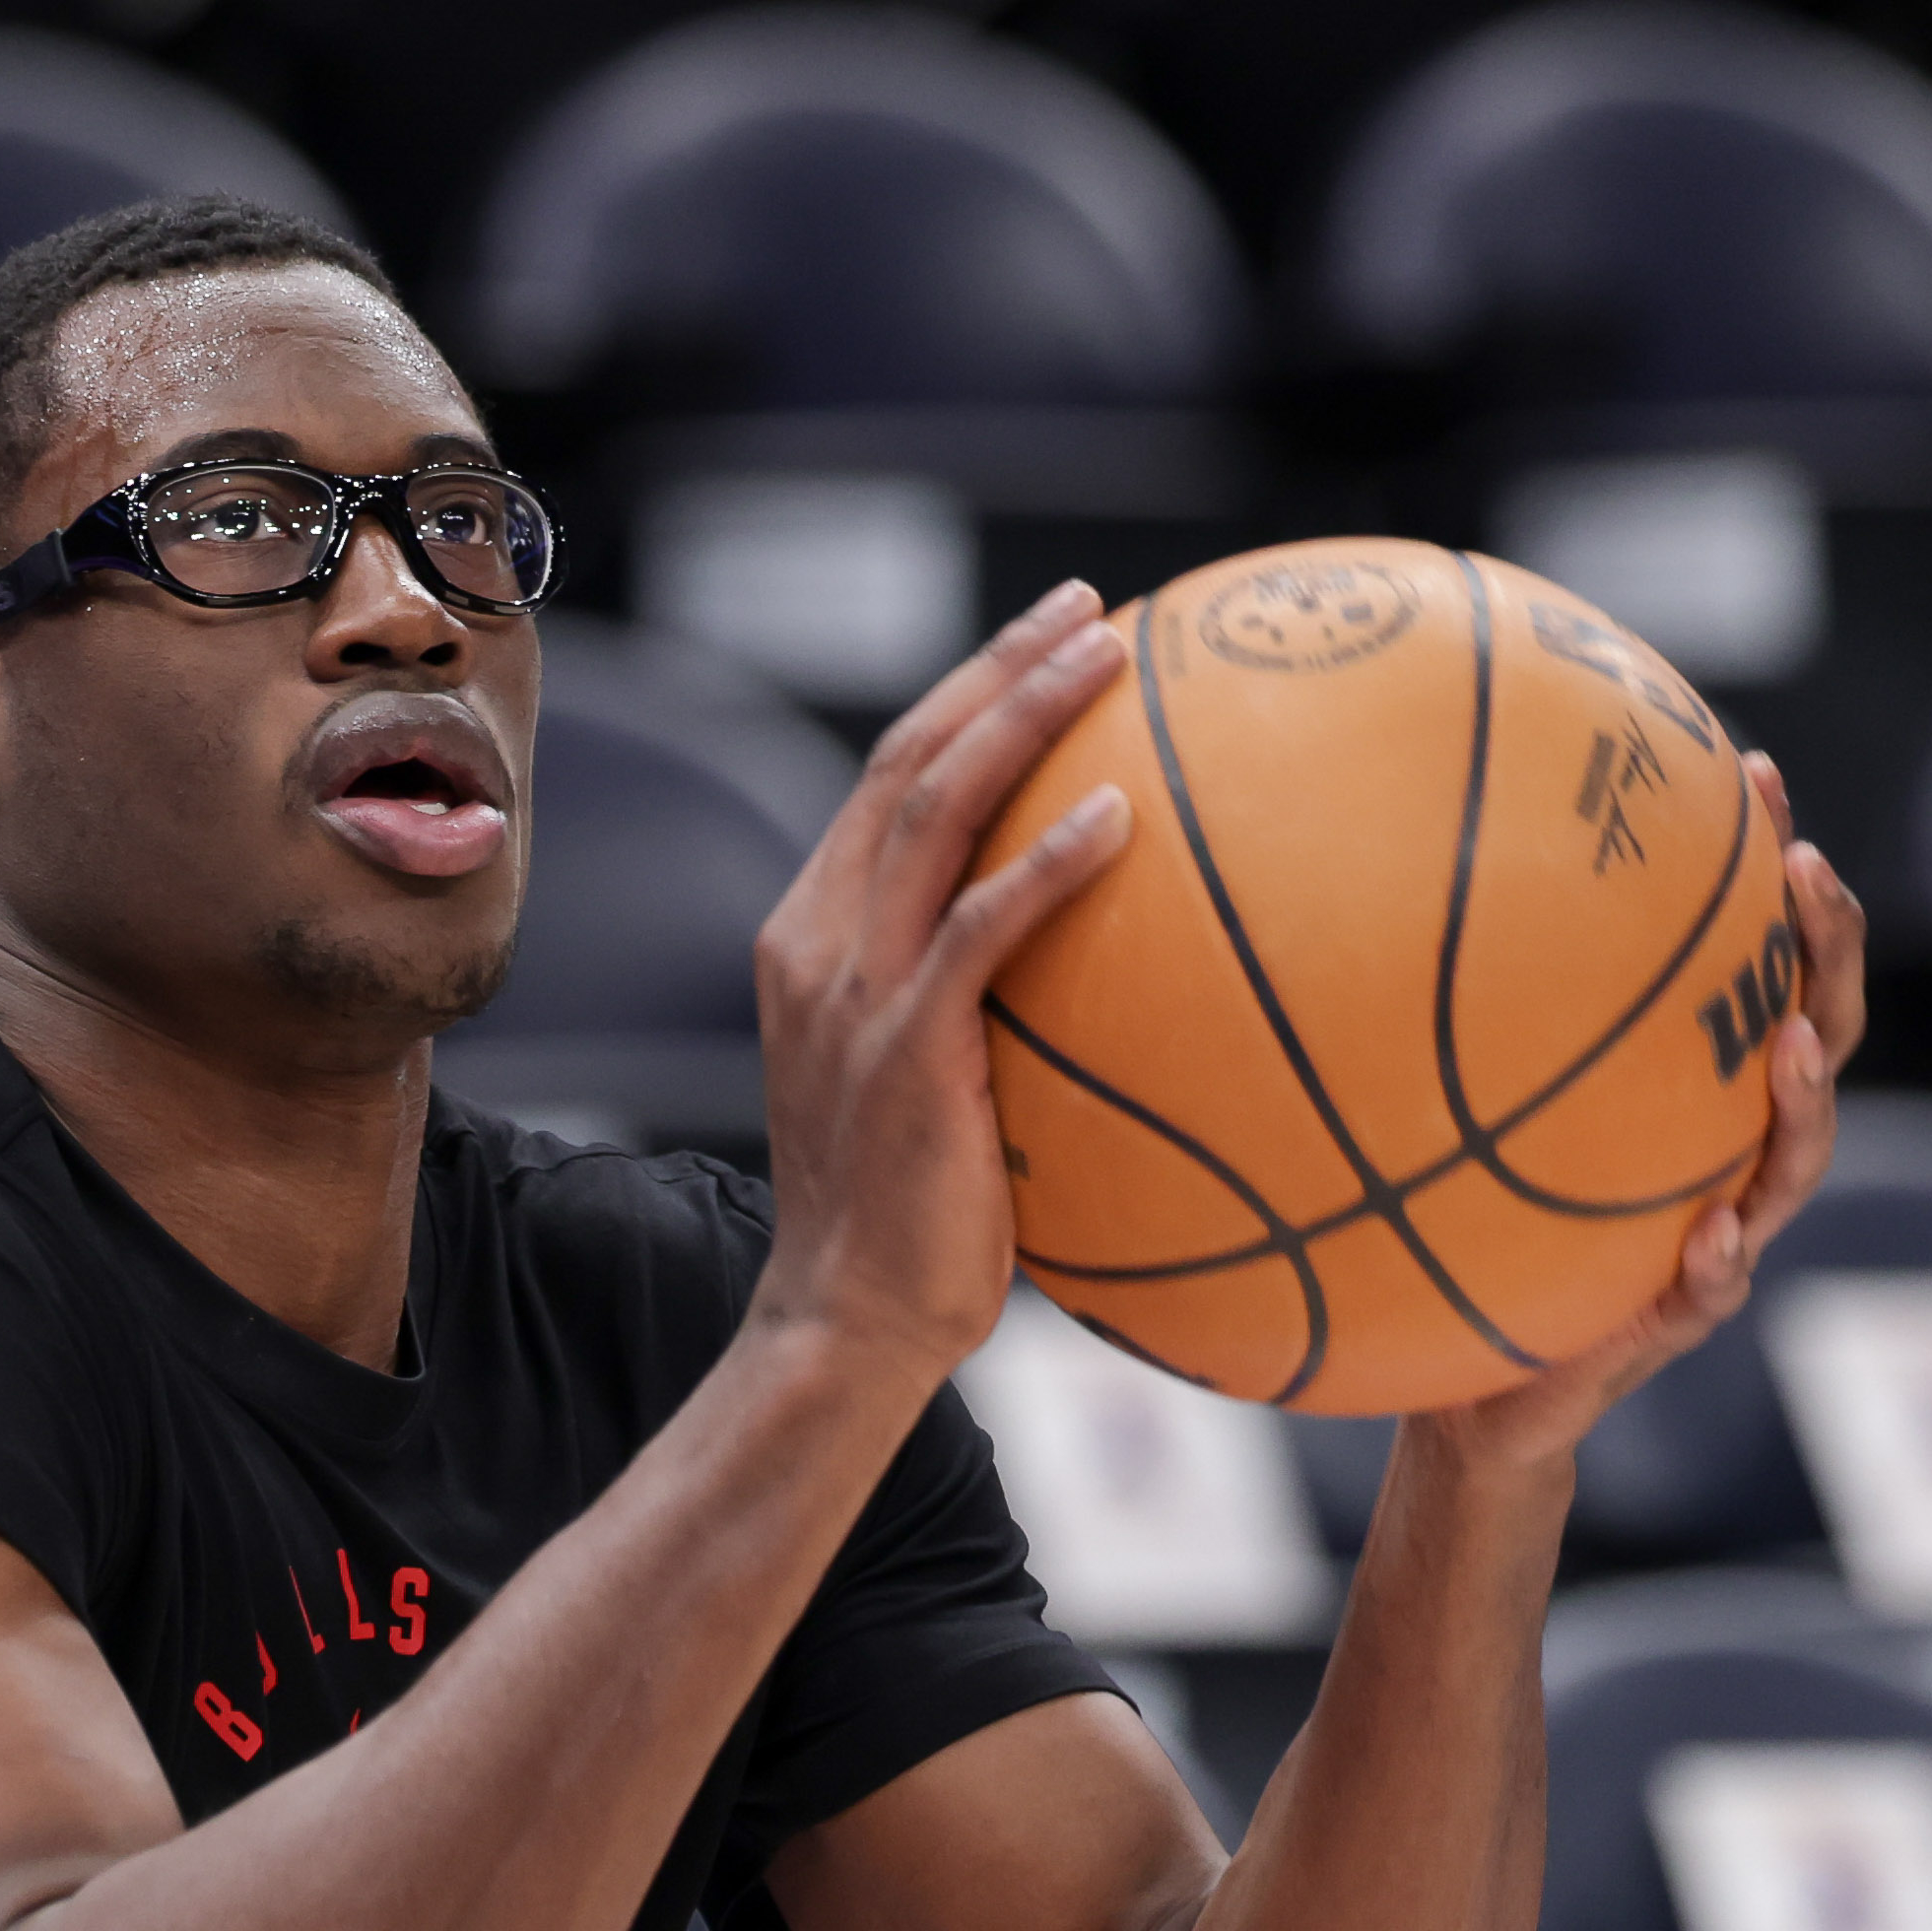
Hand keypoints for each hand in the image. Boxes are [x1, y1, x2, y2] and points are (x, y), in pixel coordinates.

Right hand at [746, 581, 1136, 1385]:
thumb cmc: (912, 1222)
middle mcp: (817, 943)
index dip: (970, 696)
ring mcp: (852, 992)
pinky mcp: (901, 1049)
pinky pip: (979, 930)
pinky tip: (1117, 822)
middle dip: (999, 669)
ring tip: (1110, 659)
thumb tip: (1097, 970)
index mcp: (813, 939)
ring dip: (1023, 718)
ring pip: (933, 810)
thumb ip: (975, 1007)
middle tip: (1091, 609)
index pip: (892, 782)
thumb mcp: (932, 1086)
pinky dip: (1046, 866)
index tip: (1053, 639)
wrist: (847, 1321)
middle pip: (908, 761)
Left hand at [1437, 751, 1867, 1470]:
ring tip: (1792, 1038)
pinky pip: (1715, 1288)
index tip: (1752, 770)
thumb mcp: (1467, 1111)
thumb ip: (1462, 1023)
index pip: (1758, 960)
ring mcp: (1722, 1231)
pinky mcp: (1678, 1316)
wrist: (1477, 1385)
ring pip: (1793, 1158)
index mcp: (1696, 1087)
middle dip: (1825, 951)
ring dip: (1803, 1096)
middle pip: (1817, 1034)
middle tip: (1805, 871)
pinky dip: (1721, 1260)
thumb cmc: (1477, 1224)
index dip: (1765, 870)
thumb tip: (1379, 871)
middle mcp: (1728, 1147)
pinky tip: (1713, 1234)